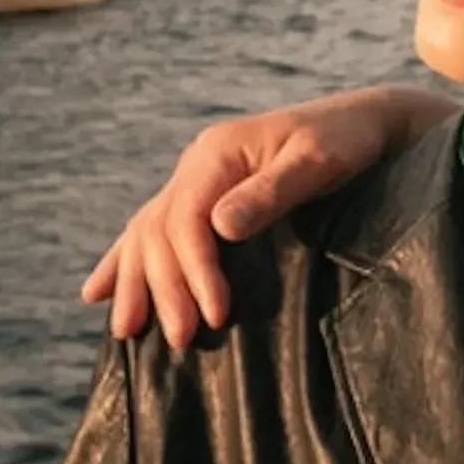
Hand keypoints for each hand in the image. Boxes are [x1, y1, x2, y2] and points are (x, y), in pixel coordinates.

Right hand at [79, 85, 460, 347]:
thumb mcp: (317, 161)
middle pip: (159, 231)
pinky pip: (153, 230)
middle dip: (164, 288)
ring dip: (136, 282)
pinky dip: (125, 261)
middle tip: (182, 340)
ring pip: (147, 233)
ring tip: (126, 333)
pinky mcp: (207, 195)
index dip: (195, 269)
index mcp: (218, 152)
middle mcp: (199, 163)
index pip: (186, 219)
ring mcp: (198, 178)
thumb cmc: (348, 142)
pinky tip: (98, 292)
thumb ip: (271, 191)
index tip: (217, 314)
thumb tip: (219, 226)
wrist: (364, 123)